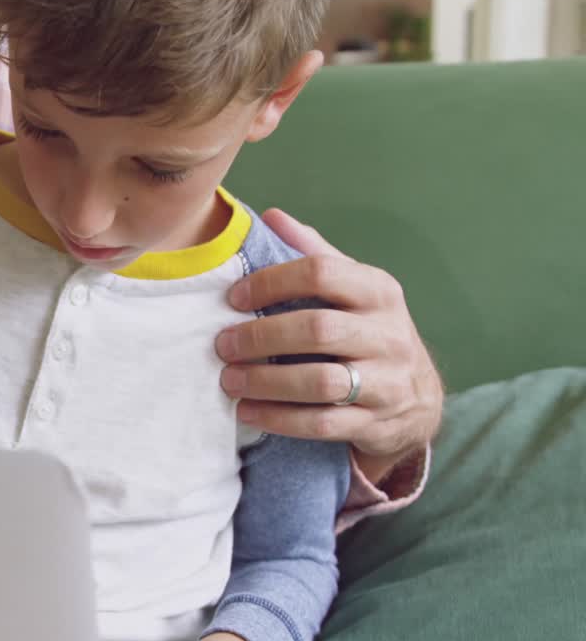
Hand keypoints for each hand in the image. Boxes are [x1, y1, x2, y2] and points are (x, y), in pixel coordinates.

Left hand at [217, 208, 443, 474]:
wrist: (417, 396)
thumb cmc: (368, 330)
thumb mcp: (353, 287)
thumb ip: (314, 254)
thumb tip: (271, 216)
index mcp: (378, 291)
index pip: (321, 272)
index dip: (271, 282)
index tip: (233, 297)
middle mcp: (388, 334)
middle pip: (319, 329)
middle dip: (262, 337)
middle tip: (222, 345)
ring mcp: (387, 382)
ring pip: (321, 382)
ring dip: (267, 383)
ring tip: (229, 381)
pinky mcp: (376, 423)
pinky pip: (322, 424)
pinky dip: (279, 419)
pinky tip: (248, 412)